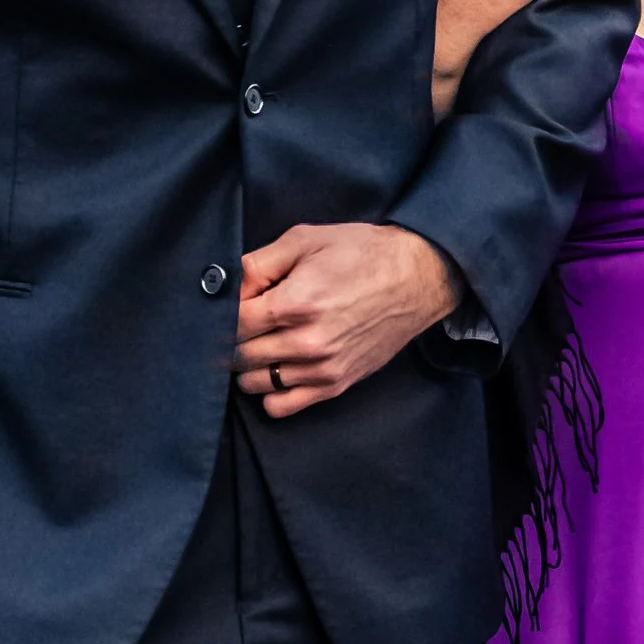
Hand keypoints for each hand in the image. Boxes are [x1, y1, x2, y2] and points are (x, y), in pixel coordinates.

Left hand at [237, 222, 459, 414]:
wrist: (416, 278)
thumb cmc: (363, 254)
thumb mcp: (306, 239)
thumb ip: (259, 263)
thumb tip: (228, 286)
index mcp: (296, 304)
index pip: (232, 324)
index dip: (227, 310)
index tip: (240, 300)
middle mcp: (307, 342)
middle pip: (239, 355)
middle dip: (236, 337)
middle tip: (249, 320)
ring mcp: (322, 368)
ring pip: (254, 383)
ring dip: (249, 365)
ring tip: (262, 342)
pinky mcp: (336, 383)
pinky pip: (282, 405)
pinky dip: (270, 391)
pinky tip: (278, 367)